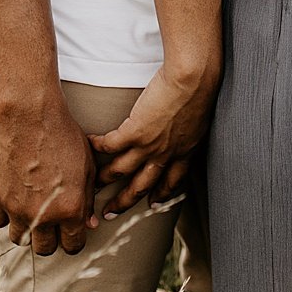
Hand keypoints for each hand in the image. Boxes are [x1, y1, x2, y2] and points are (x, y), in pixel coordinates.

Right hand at [0, 91, 96, 254]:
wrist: (31, 116)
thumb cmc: (66, 136)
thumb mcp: (87, 165)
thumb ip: (88, 198)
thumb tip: (90, 224)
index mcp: (71, 209)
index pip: (73, 245)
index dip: (74, 241)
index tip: (72, 233)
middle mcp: (43, 215)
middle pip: (44, 249)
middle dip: (50, 240)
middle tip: (52, 225)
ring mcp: (17, 209)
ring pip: (19, 239)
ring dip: (26, 229)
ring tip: (32, 212)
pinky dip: (4, 215)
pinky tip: (13, 201)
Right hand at [88, 61, 218, 215]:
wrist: (194, 78)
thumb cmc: (203, 87)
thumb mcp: (202, 116)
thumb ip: (191, 128)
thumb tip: (189, 125)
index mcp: (186, 151)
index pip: (172, 181)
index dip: (161, 193)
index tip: (153, 203)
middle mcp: (166, 154)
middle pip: (141, 186)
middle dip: (124, 202)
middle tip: (109, 214)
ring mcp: (149, 146)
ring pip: (120, 171)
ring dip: (104, 179)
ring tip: (92, 185)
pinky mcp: (134, 131)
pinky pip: (109, 145)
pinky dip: (96, 145)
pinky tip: (88, 143)